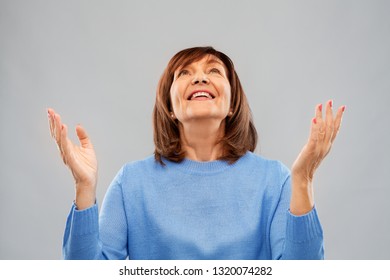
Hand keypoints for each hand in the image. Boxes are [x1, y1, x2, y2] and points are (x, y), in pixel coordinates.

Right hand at [48, 108, 97, 208]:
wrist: (90, 180)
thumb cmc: (87, 167)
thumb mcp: (88, 147)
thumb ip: (83, 137)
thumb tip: (78, 126)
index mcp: (68, 146)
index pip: (59, 132)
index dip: (55, 122)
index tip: (52, 112)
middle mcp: (64, 149)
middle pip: (56, 133)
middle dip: (53, 122)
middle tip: (50, 110)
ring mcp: (66, 154)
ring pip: (59, 138)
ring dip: (57, 126)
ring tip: (56, 116)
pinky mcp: (71, 158)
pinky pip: (66, 145)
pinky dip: (64, 136)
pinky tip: (64, 128)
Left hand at [290, 100, 344, 214]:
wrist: (302, 177)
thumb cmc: (306, 164)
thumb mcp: (314, 150)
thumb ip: (317, 140)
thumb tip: (317, 127)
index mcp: (327, 145)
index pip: (335, 129)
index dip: (338, 117)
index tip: (341, 107)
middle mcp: (325, 146)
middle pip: (330, 126)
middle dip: (330, 113)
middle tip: (330, 101)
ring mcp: (318, 148)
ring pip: (322, 129)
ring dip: (321, 117)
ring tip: (320, 106)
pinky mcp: (310, 150)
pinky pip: (314, 137)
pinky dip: (315, 128)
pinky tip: (314, 120)